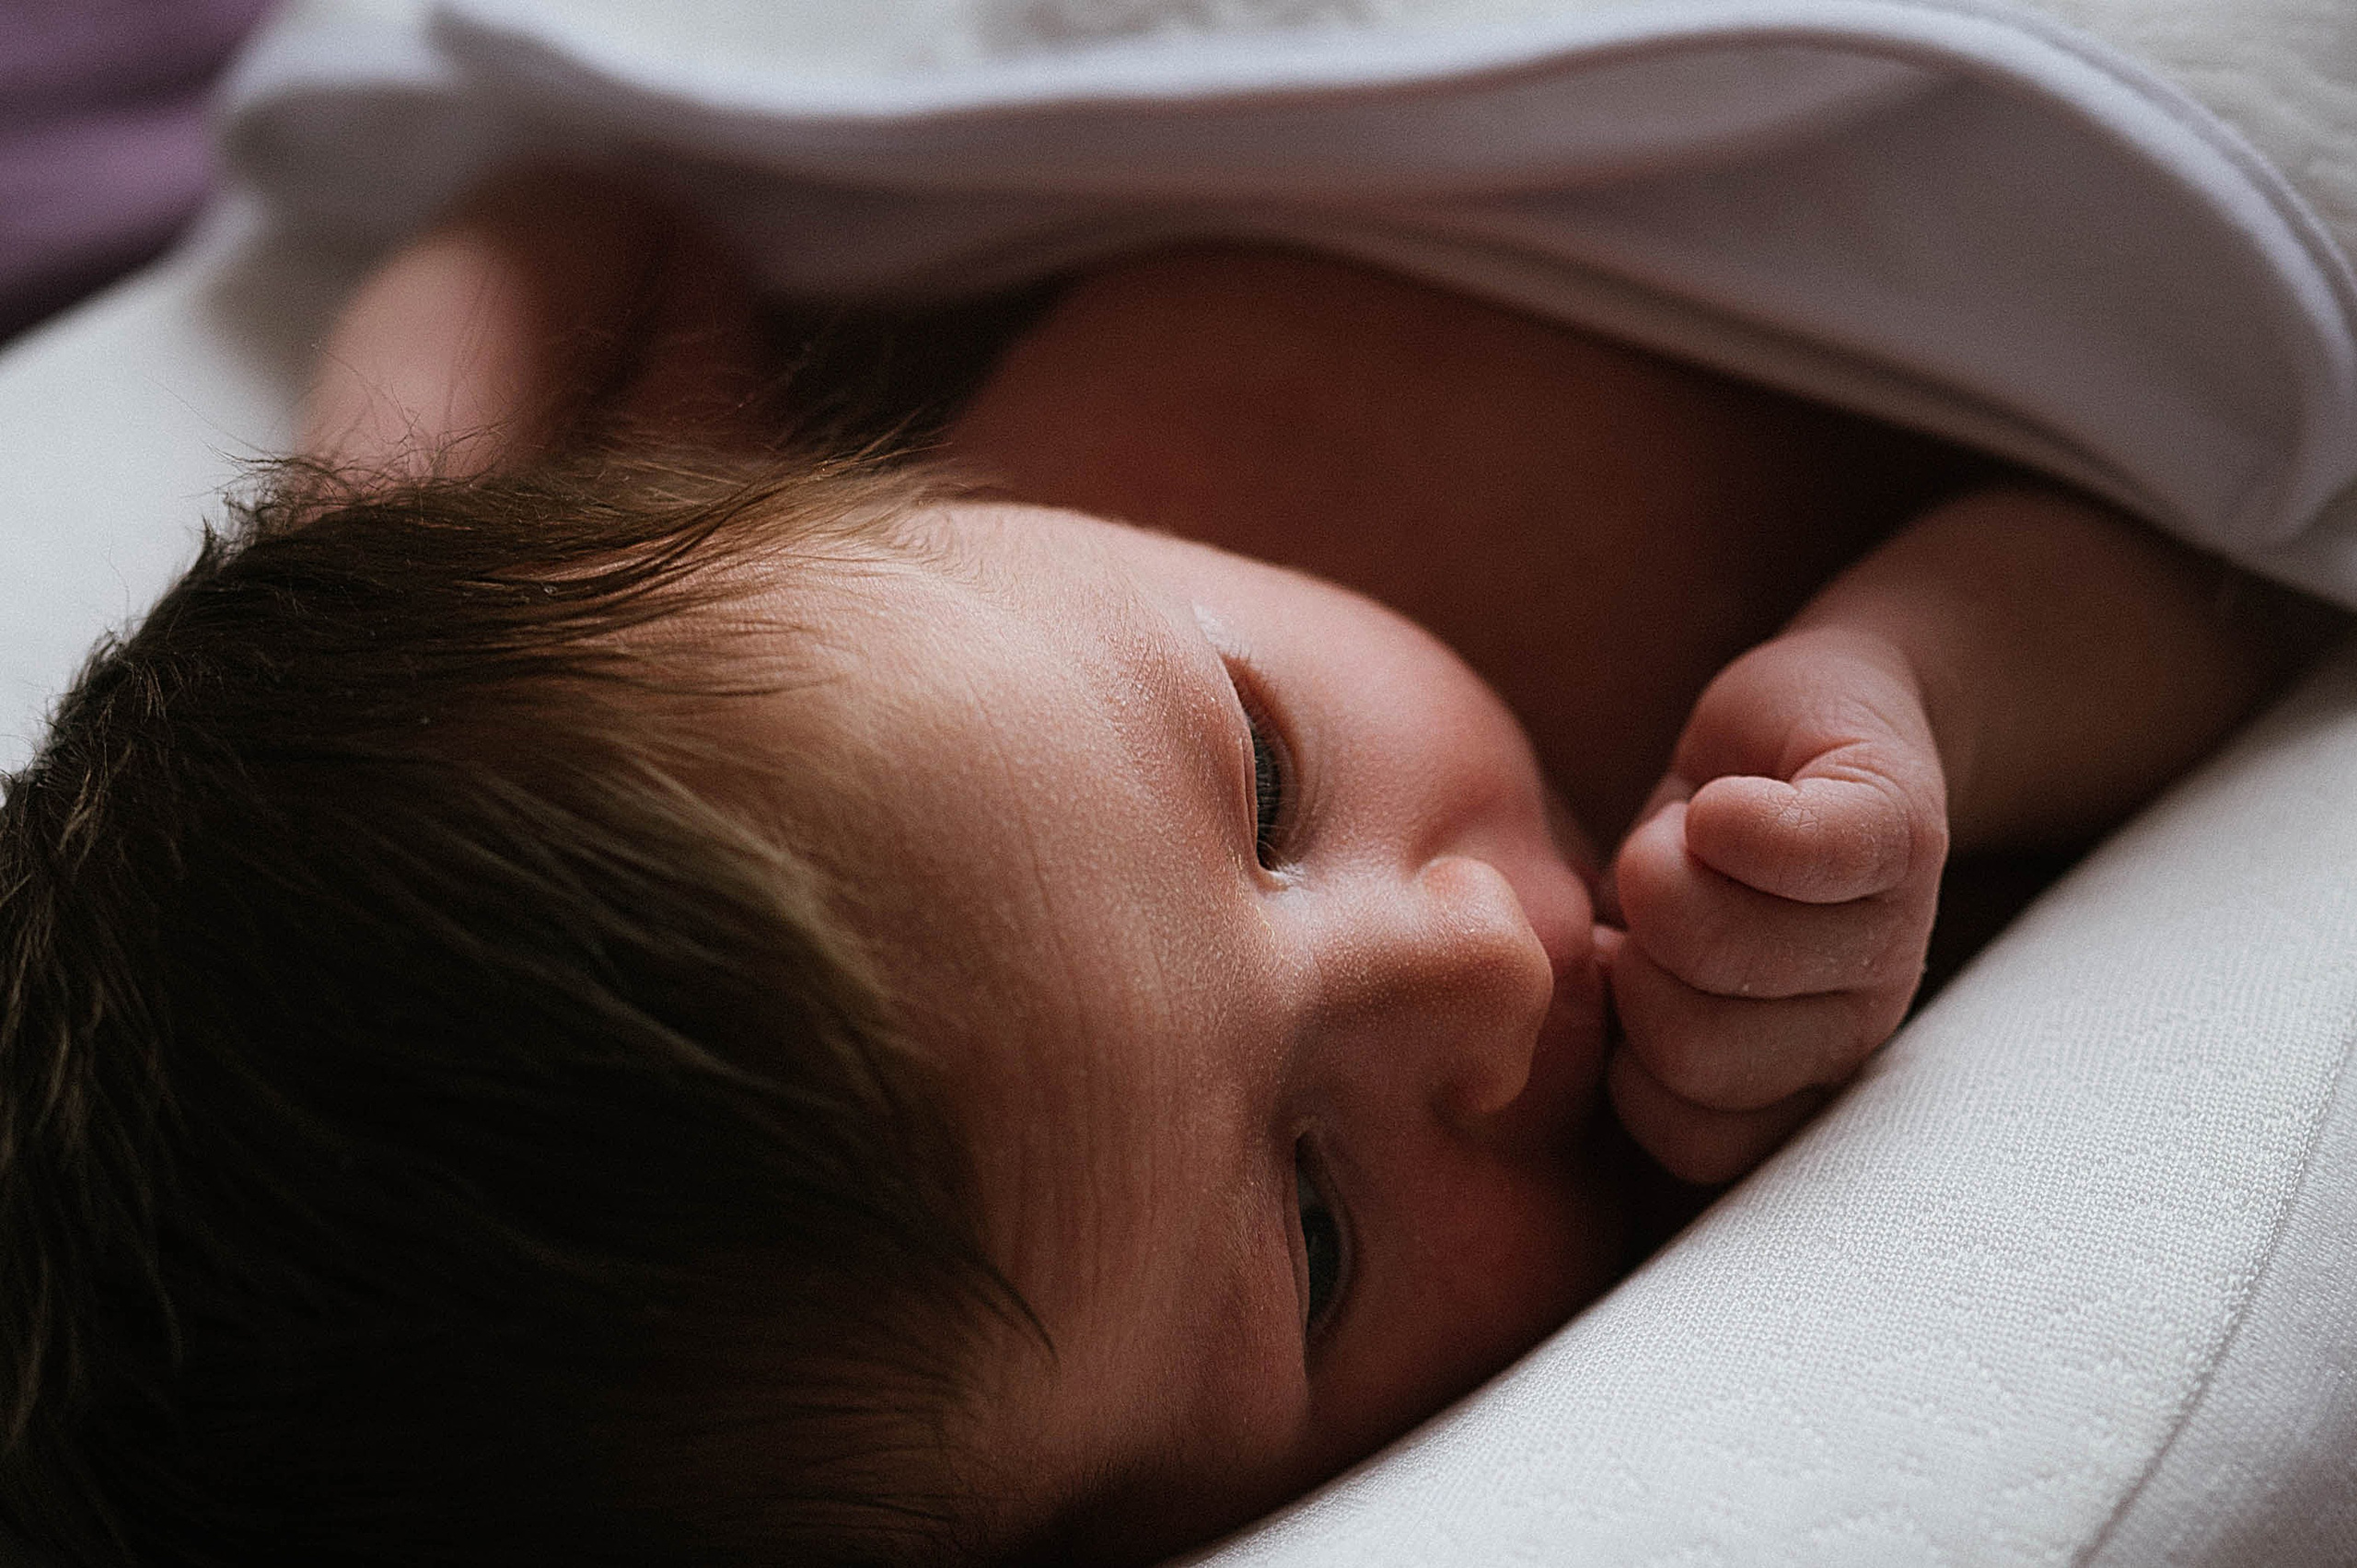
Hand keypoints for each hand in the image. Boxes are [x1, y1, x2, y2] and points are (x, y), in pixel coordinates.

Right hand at [1603, 626, 1947, 1183]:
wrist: (1830, 708)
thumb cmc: (1710, 836)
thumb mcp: (1637, 937)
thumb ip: (1598, 1004)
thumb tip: (1518, 1018)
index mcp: (1789, 1077)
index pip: (1694, 1142)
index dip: (1620, 1054)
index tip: (1621, 968)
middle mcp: (1853, 1029)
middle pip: (1693, 1049)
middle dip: (1632, 958)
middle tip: (1657, 891)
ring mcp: (1889, 935)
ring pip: (1725, 945)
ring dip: (1664, 865)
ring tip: (1691, 836)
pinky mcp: (1900, 833)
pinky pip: (1797, 851)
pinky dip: (1729, 819)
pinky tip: (1721, 800)